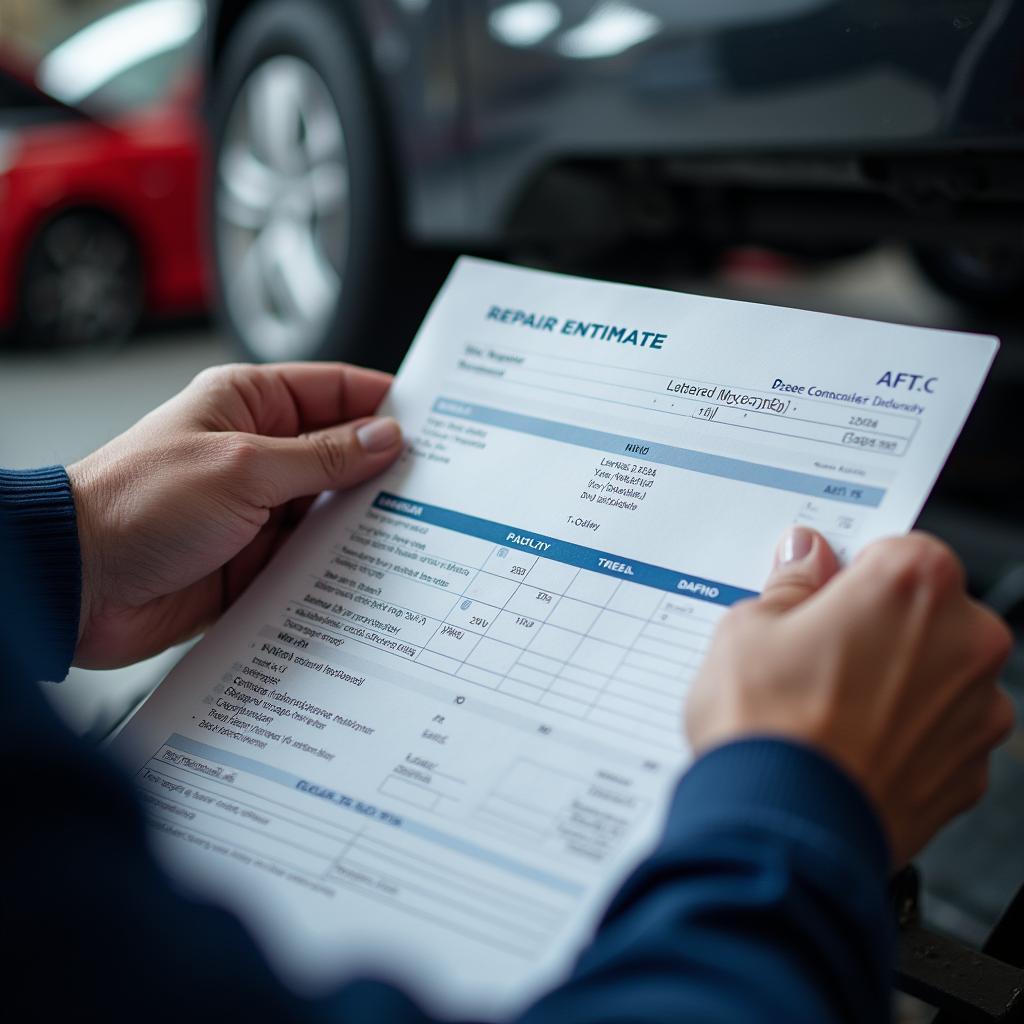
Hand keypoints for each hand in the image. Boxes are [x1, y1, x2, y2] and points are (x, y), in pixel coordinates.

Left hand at [67, 362, 402, 668]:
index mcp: (248, 404)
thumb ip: (322, 456)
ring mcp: (259, 508)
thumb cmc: (137, 503)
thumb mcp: (243, 467)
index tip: (436, 422)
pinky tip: (371, 571)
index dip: (384, 403)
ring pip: (332, 509)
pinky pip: (313, 557)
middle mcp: (258, 452)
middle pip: (341, 453)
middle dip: (383, 468)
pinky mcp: (257, 559)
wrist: (78, 583)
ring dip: (363, 521)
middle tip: (435, 485)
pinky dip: (339, 564)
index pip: (334, 390)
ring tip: (412, 531)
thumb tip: (383, 437)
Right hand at [685, 527, 1014, 864]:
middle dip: (875, 626)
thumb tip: (804, 561)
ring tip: (823, 709)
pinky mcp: (969, 774)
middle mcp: (964, 641)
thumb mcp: (748, 627)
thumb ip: (790, 585)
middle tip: (812, 654)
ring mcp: (976, 713)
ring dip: (894, 682)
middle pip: (923, 612)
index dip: (850, 571)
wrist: (784, 830)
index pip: (894, 547)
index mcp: (913, 583)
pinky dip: (901, 737)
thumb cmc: (769, 725)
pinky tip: (846, 748)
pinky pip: (935, 736)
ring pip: (934, 676)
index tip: (820, 592)